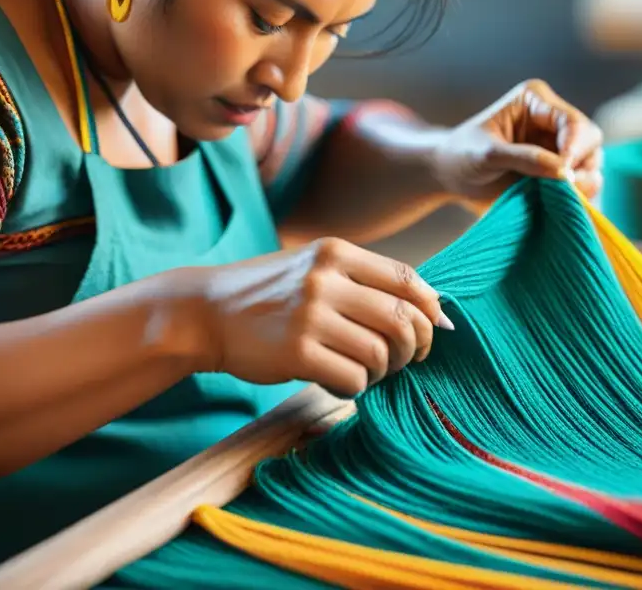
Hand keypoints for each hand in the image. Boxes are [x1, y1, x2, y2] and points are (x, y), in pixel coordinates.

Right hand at [183, 238, 452, 396]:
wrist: (204, 312)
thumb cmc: (270, 295)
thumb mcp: (314, 268)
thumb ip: (365, 282)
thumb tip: (433, 309)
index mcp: (337, 254)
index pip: (408, 279)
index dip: (432, 309)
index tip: (437, 330)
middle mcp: (325, 280)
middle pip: (403, 318)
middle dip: (415, 346)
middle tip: (404, 360)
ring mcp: (310, 316)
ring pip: (381, 353)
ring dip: (384, 371)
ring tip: (368, 372)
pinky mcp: (296, 353)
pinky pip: (354, 378)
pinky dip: (358, 387)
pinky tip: (341, 381)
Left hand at [432, 79, 603, 205]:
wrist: (450, 174)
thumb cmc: (462, 155)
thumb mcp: (488, 155)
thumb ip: (526, 159)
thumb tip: (565, 172)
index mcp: (535, 100)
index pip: (572, 121)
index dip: (575, 148)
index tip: (564, 174)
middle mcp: (552, 119)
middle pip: (590, 140)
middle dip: (583, 165)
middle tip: (568, 189)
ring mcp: (557, 144)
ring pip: (591, 162)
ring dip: (583, 182)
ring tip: (563, 198)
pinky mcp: (557, 168)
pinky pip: (582, 181)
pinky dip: (578, 194)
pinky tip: (563, 203)